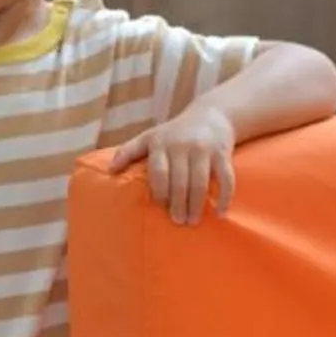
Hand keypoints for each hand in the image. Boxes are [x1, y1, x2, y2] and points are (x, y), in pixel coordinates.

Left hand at [112, 106, 236, 225]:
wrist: (211, 114)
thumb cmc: (174, 132)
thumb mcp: (149, 137)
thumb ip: (128, 152)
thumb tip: (109, 170)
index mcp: (161, 144)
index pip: (158, 172)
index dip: (160, 191)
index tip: (160, 207)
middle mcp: (182, 146)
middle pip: (180, 181)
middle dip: (178, 203)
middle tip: (177, 222)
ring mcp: (204, 150)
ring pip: (201, 182)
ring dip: (197, 204)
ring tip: (192, 221)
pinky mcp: (223, 154)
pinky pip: (226, 178)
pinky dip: (225, 197)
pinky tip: (220, 213)